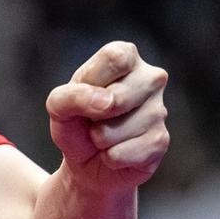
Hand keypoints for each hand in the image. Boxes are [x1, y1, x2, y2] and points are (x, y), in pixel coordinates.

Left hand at [46, 41, 169, 190]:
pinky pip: (125, 152)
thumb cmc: (76, 122)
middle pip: (119, 97)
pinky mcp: (161, 141)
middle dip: (93, 114)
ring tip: (103, 135)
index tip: (84, 90)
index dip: (91, 81)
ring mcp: (160, 110)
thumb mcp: (58, 105)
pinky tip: (115, 152)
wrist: (87, 161)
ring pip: (120, 129)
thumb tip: (107, 102)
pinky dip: (110, 157)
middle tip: (93, 117)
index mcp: (126, 57)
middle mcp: (150, 78)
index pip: (114, 59)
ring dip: (100, 139)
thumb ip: (71, 95)